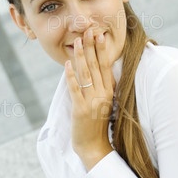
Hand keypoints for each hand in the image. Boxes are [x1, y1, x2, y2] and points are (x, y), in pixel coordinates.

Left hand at [65, 29, 114, 170]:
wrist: (93, 146)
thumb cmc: (97, 125)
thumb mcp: (104, 104)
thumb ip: (102, 88)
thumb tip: (98, 70)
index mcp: (110, 92)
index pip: (106, 66)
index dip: (102, 50)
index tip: (100, 34)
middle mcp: (103, 95)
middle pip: (97, 66)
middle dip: (92, 47)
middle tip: (88, 31)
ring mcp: (92, 102)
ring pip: (86, 74)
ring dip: (82, 57)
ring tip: (78, 42)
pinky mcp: (81, 110)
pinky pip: (75, 89)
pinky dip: (71, 76)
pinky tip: (67, 64)